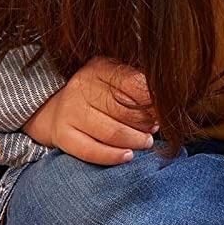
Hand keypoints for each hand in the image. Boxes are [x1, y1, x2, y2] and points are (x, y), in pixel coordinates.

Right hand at [23, 56, 157, 165]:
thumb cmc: (98, 93)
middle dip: (146, 122)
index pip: (132, 83)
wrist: (56, 107)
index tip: (164, 111)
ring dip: (135, 140)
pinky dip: (113, 156)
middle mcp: (81, 87)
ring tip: (147, 141)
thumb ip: (139, 87)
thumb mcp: (116, 79)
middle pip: (123, 110)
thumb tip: (167, 101)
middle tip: (156, 128)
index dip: (153, 101)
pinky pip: (91, 151)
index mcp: (99, 68)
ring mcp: (70, 112)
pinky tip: (128, 156)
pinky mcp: (63, 135)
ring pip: (111, 132)